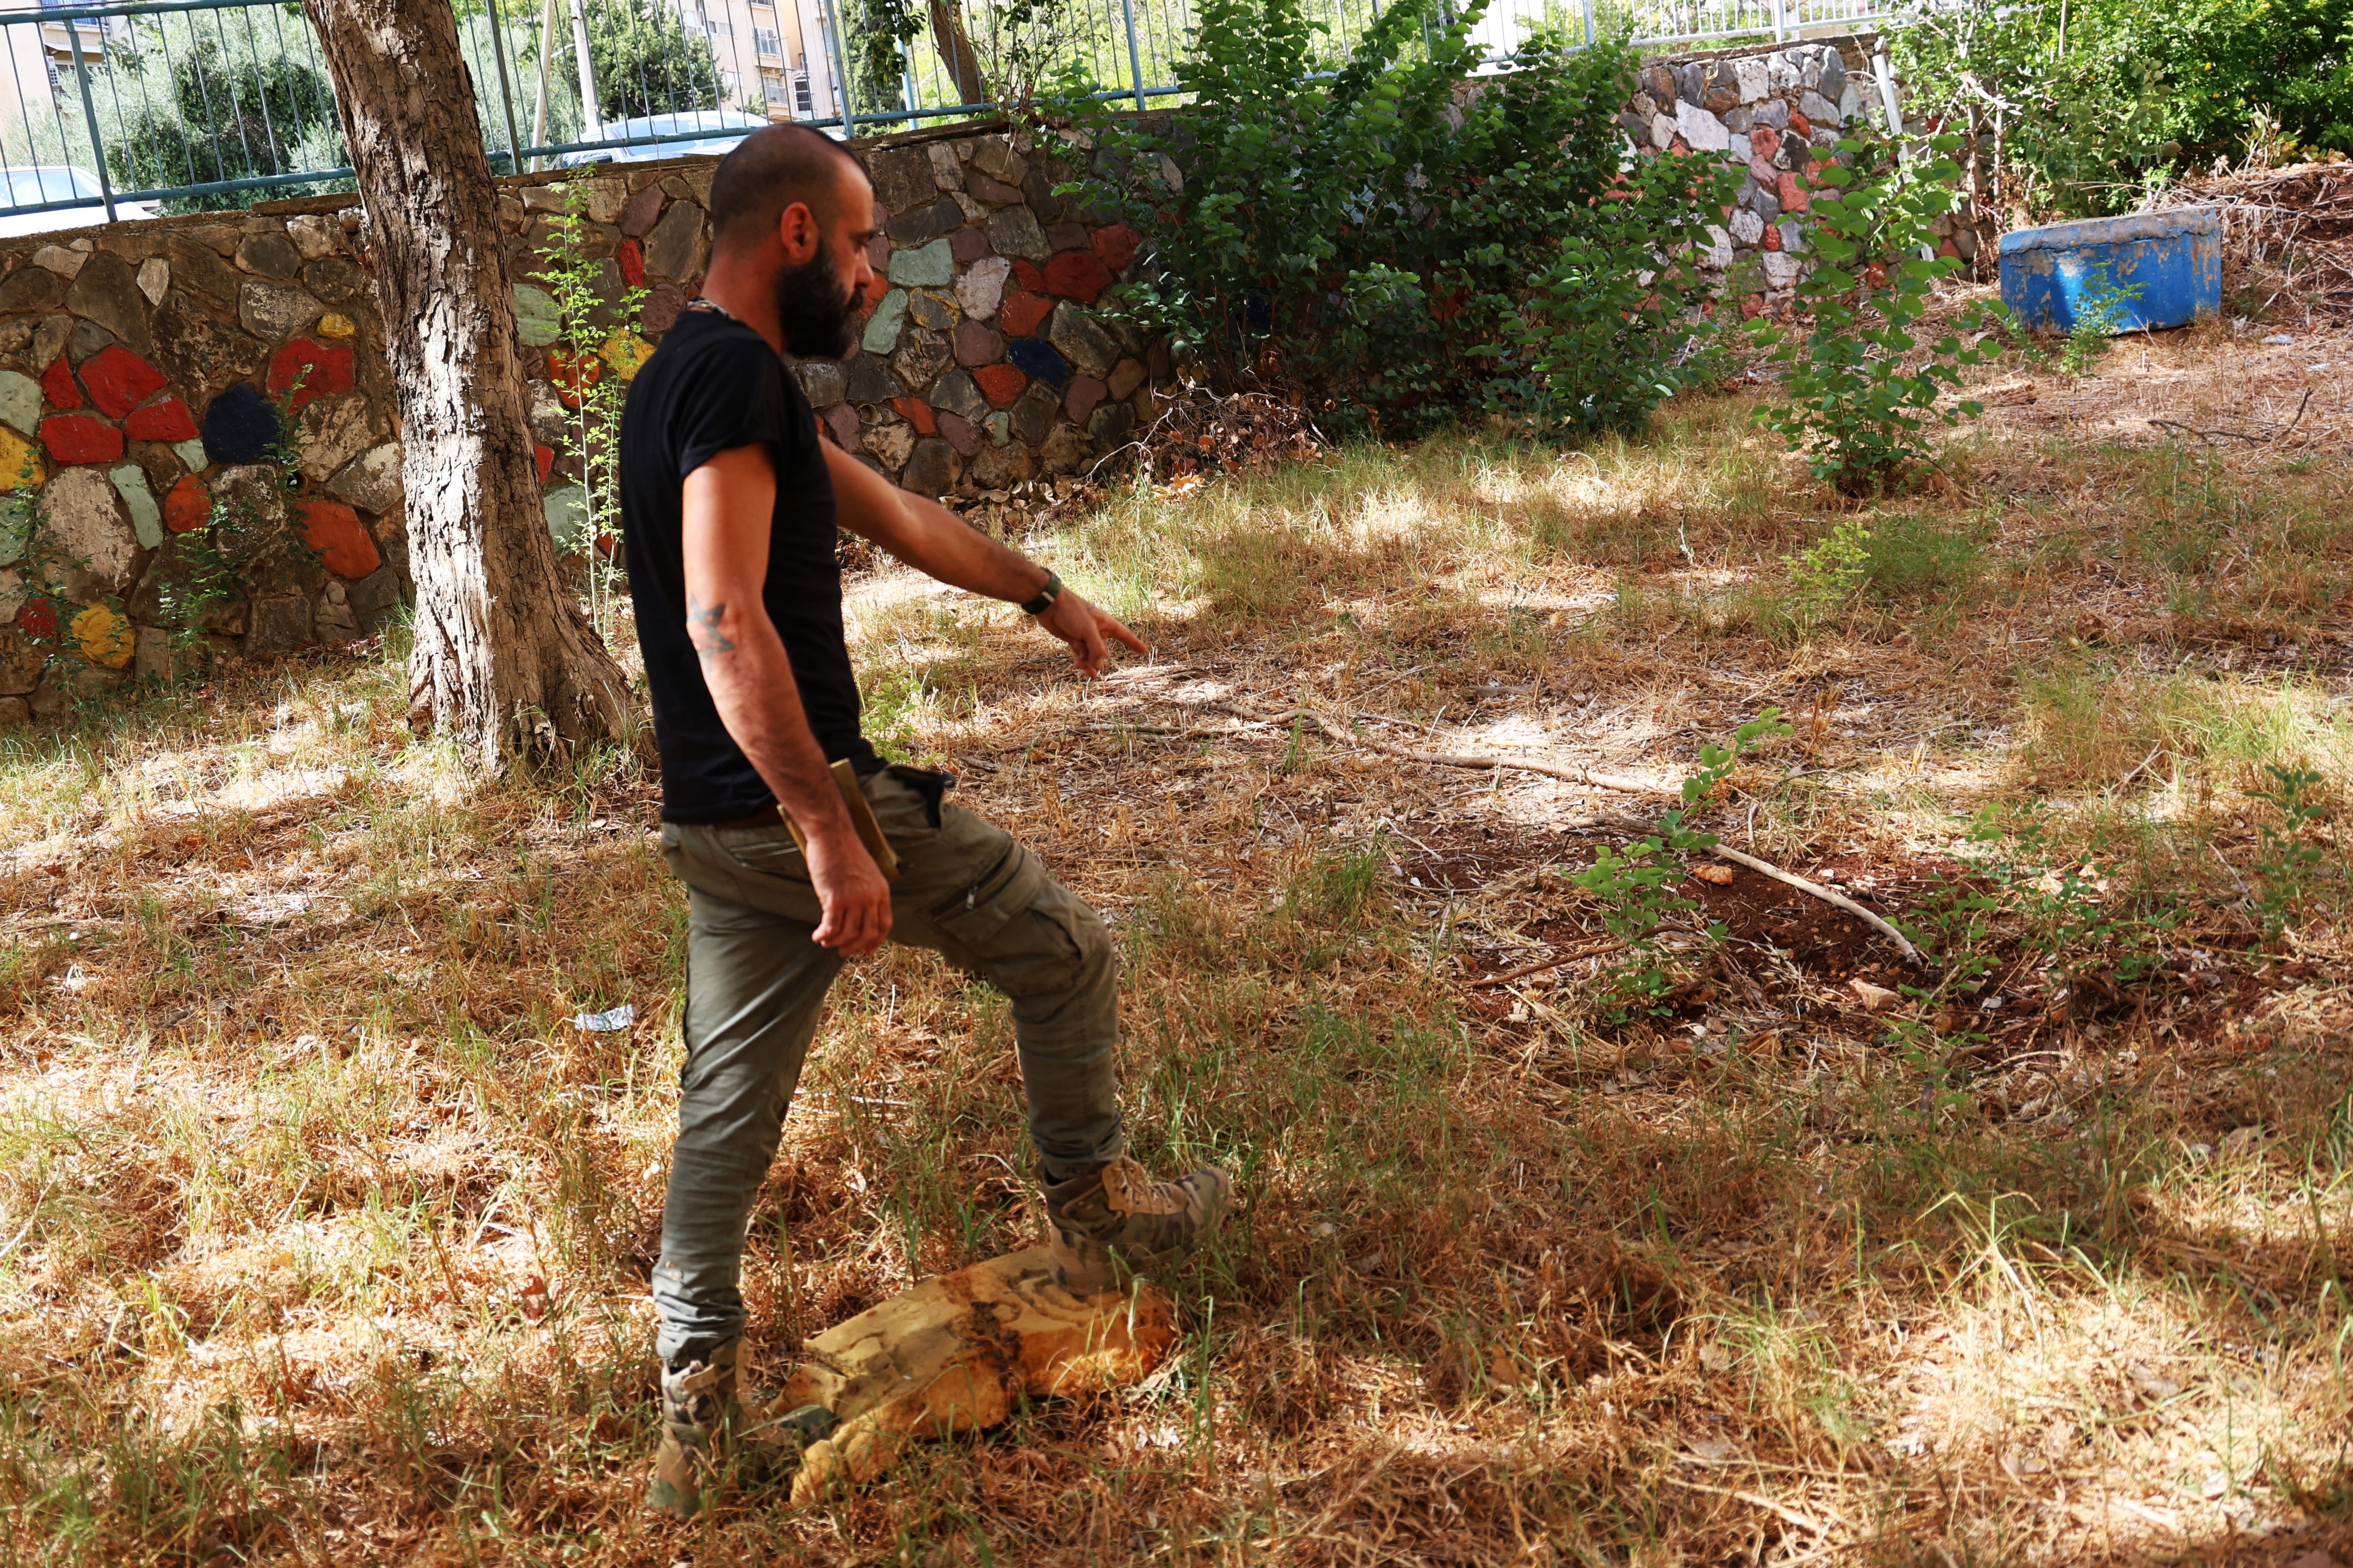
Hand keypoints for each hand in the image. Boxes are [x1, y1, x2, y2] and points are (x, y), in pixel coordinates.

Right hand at [805, 827, 892, 955]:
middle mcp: (871, 897)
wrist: (832, 835)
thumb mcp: (867, 873)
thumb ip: (867, 893)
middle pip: (866, 934)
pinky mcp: (835, 899)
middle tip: (842, 951)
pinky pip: (831, 927)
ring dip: (835, 942)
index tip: (866, 949)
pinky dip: (823, 935)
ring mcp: (854, 899)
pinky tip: (817, 936)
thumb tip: (860, 915)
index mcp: (881, 891)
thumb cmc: (845, 851)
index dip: (875, 940)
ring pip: (848, 934)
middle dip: (853, 947)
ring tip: (825, 941)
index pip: (884, 924)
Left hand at [1035, 589, 1146, 677]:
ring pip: (1091, 654)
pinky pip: (1081, 653)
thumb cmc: (1072, 611)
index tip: (1144, 651)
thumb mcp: (1088, 630)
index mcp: (1106, 623)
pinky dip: (1080, 660)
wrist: (1050, 605)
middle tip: (1092, 667)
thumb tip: (1099, 665)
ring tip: (1083, 669)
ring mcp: (1085, 635)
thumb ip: (1096, 648)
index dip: (1134, 643)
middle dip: (1099, 660)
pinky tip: (1077, 665)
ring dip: (1088, 662)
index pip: (1124, 635)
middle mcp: (1097, 630)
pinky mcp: (1074, 639)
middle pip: (1104, 650)